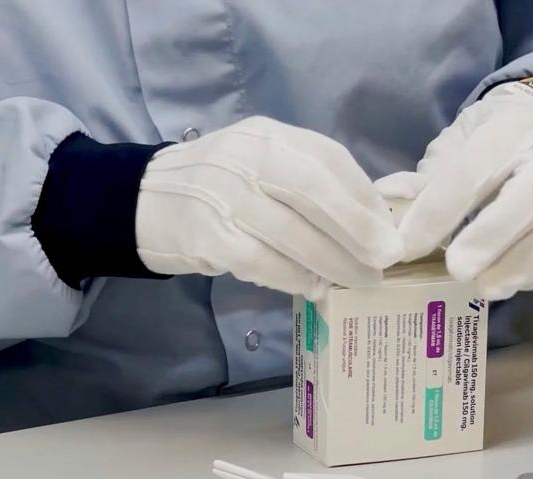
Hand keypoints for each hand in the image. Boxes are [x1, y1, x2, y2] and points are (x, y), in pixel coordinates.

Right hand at [135, 116, 402, 298]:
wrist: (142, 199)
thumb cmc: (219, 186)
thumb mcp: (262, 165)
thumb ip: (309, 183)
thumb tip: (371, 224)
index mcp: (268, 135)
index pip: (328, 158)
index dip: (364, 196)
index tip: (390, 228)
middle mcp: (246, 156)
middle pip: (314, 191)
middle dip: (358, 229)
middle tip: (387, 259)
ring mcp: (222, 195)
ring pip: (291, 231)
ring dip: (333, 262)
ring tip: (360, 281)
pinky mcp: (205, 235)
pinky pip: (260, 260)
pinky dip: (292, 277)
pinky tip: (314, 288)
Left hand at [377, 79, 532, 299]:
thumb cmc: (494, 146)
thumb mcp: (456, 148)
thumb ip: (423, 180)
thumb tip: (383, 201)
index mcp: (508, 133)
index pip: (471, 171)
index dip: (437, 211)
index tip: (406, 248)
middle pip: (530, 194)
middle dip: (491, 235)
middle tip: (457, 269)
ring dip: (521, 264)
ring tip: (483, 289)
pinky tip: (510, 283)